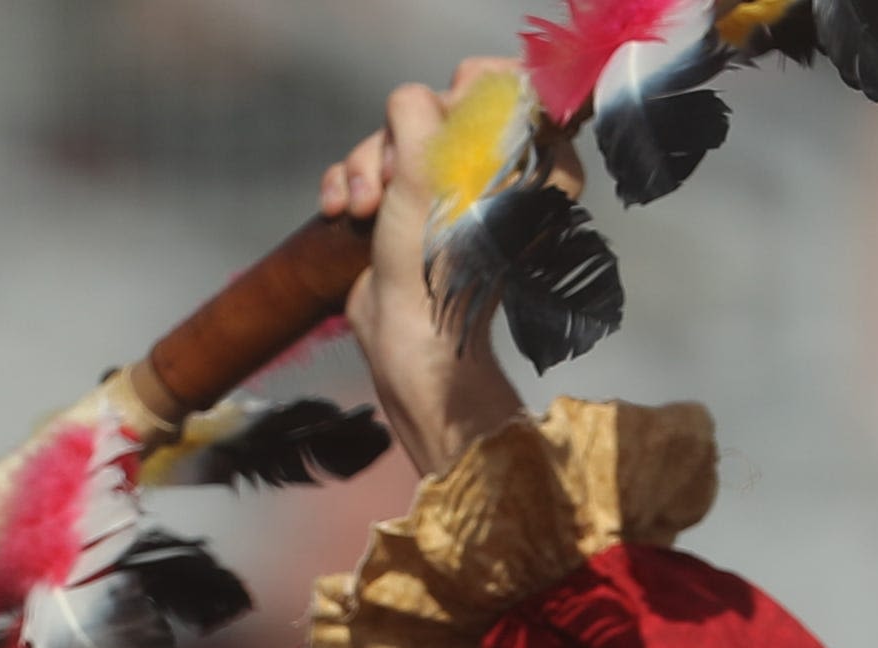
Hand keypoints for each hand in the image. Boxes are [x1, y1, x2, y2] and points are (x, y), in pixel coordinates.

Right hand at [322, 60, 532, 476]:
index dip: (467, 90)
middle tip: (400, 176)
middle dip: (403, 136)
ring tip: (365, 208)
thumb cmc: (436, 261)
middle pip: (439, 105)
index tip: (446, 119)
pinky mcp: (410, 208)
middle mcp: (498, 169)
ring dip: (367, 166)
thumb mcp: (435, 168)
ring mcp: (450, 189)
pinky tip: (341, 212)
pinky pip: (372, 167)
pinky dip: (351, 185)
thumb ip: (425, 110)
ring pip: (396, 136)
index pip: (509, 82)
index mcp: (536, 159)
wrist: (405, 335)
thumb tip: (414, 99)